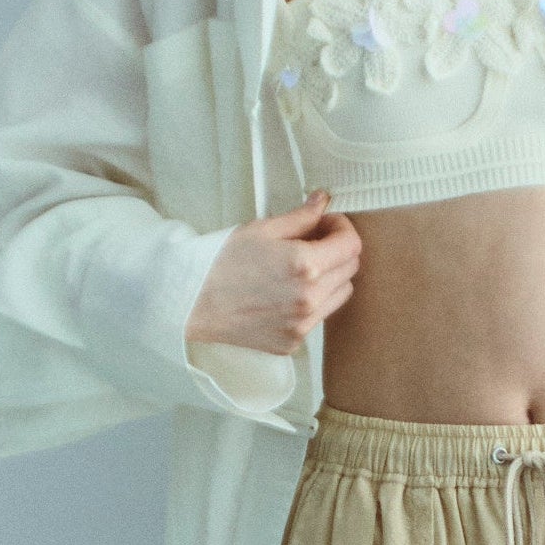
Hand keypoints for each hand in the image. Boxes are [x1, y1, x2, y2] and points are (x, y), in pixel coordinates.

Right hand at [184, 187, 361, 357]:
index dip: (342, 228)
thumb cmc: (221, 261)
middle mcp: (310, 299)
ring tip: (301, 268)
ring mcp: (302, 325)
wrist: (192, 301)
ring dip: (330, 277)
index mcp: (305, 265)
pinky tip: (285, 292)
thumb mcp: (262, 229)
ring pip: (340, 295)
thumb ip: (301, 217)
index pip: (352, 245)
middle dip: (338, 250)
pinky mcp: (293, 342)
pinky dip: (311, 302)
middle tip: (314, 241)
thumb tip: (323, 202)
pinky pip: (318, 317)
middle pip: (350, 270)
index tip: (327, 223)